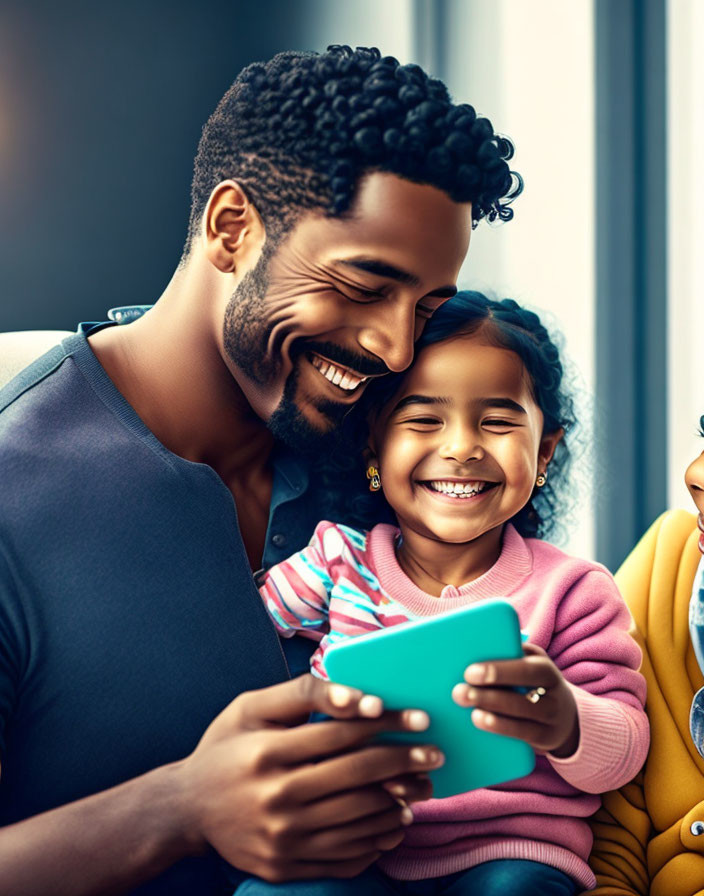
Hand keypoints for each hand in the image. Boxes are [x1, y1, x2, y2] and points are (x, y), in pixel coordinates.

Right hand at [178, 674, 442, 882]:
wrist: (187, 809)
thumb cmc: (226, 747)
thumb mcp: (250, 707)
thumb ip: (302, 693)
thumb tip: (357, 695)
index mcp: (266, 752)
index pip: (341, 734)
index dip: (386, 723)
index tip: (420, 718)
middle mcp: (275, 797)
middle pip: (357, 776)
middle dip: (405, 760)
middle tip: (435, 752)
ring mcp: (282, 838)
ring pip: (359, 819)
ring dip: (399, 800)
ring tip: (422, 785)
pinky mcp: (287, 866)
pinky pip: (347, 855)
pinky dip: (379, 838)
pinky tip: (395, 819)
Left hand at [452, 643, 578, 757]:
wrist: (565, 715)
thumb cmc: (534, 680)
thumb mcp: (530, 662)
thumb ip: (511, 652)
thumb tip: (478, 644)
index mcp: (546, 671)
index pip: (525, 670)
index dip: (499, 672)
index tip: (470, 672)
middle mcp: (552, 697)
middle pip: (520, 700)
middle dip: (488, 697)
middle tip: (459, 692)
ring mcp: (550, 721)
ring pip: (521, 722)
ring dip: (493, 719)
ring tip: (471, 713)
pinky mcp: (544, 739)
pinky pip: (521, 737)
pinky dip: (501, 731)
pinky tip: (483, 724)